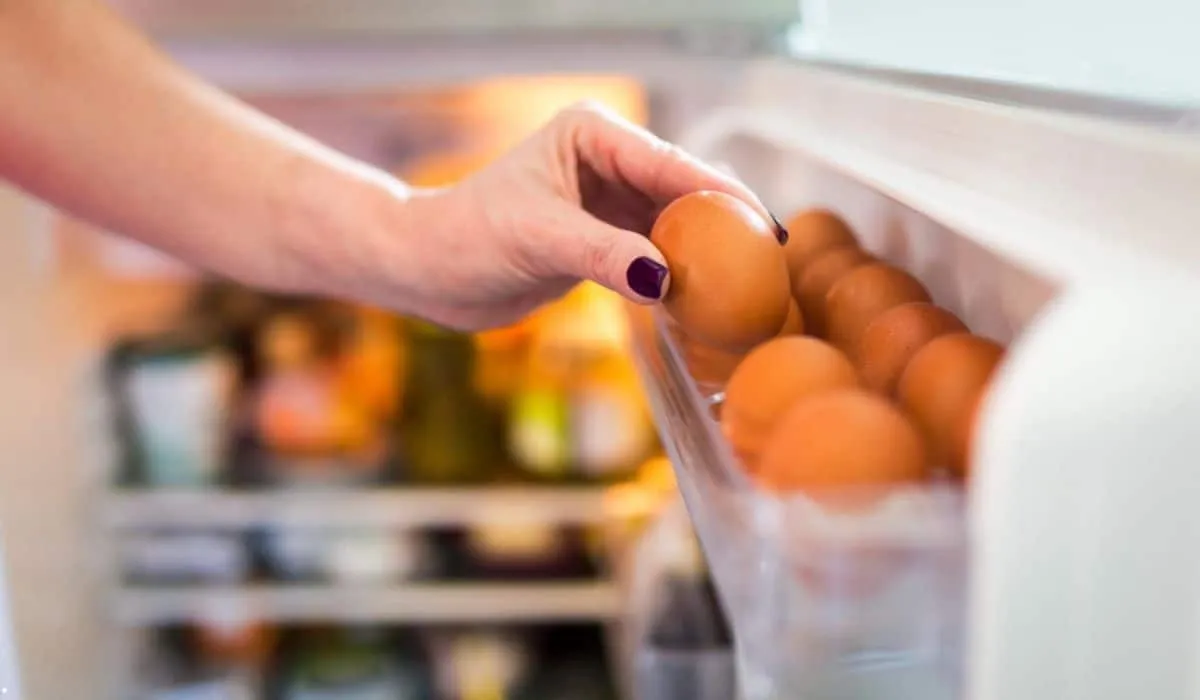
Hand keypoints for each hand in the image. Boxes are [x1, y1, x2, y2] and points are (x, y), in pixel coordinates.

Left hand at [355, 102, 781, 329]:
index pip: (670, 163)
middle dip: (726, 221)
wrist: (431, 272)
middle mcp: (608, 158)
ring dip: (708, 249)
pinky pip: (658, 249)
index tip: (764, 226)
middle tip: (772, 259)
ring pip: (676, 221)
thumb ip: (604, 255)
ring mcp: (610, 198)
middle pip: (684, 189)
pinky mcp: (606, 236)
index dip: (721, 195)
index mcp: (594, 134)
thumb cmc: (468, 238)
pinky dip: (682, 270)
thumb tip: (666, 277)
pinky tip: (710, 294)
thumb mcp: (539, 240)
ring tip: (754, 281)